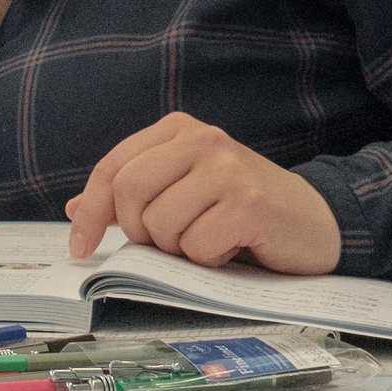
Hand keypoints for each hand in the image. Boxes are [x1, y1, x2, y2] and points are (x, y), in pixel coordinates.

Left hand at [67, 113, 341, 274]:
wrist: (315, 221)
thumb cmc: (239, 209)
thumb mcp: (181, 192)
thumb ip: (131, 198)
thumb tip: (75, 210)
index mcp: (176, 130)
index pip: (113, 168)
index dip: (91, 210)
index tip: (79, 247)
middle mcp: (201, 140)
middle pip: (129, 192)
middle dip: (138, 231)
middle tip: (166, 246)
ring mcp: (227, 169)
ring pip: (162, 224)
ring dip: (179, 249)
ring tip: (209, 239)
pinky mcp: (250, 203)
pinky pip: (199, 246)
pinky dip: (209, 260)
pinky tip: (234, 247)